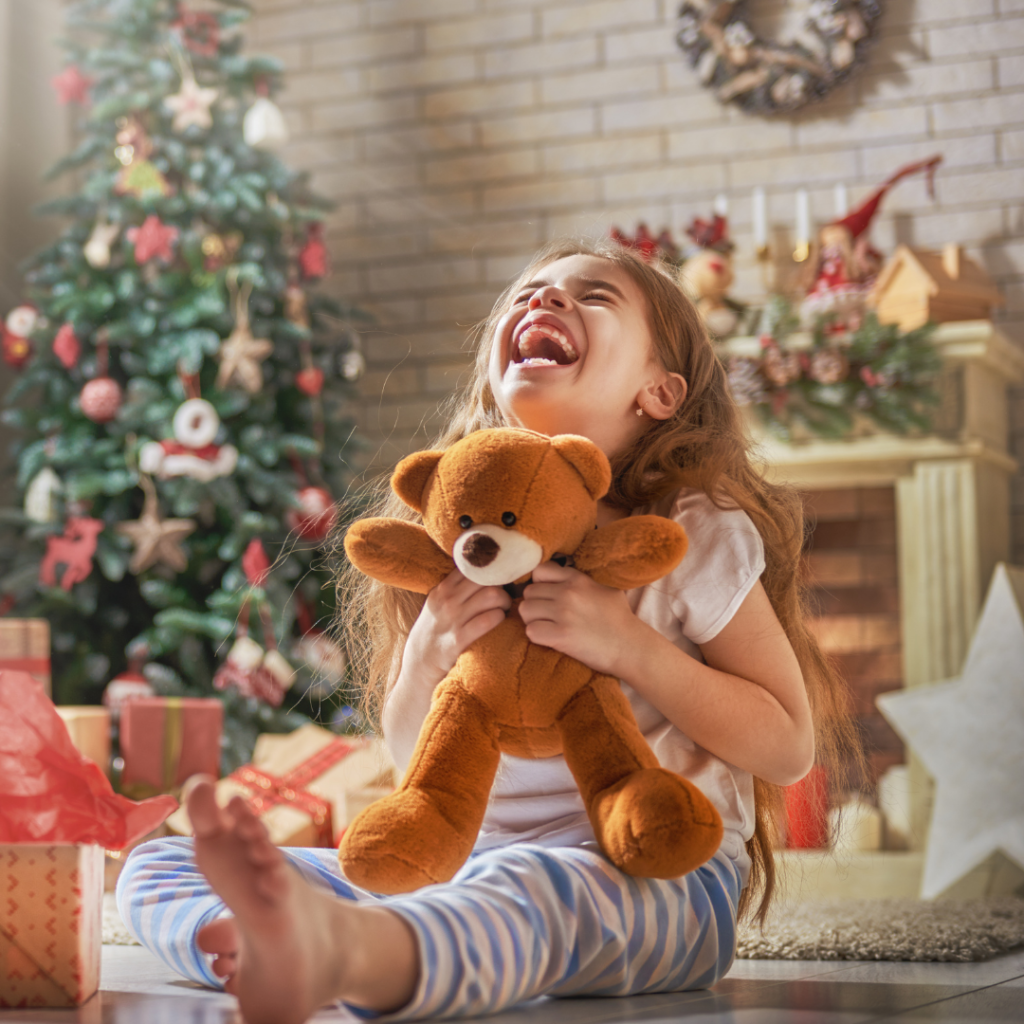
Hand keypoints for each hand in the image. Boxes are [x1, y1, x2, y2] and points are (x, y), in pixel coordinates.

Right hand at [399, 568, 511, 693]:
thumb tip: (485, 572)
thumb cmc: (435, 631)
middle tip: (505, 595)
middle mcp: (447, 600)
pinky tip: (499, 622)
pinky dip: (500, 618)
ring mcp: (452, 619)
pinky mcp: (459, 639)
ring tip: (504, 609)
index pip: (472, 565)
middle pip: (486, 577)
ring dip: (505, 601)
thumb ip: (457, 588)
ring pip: (492, 595)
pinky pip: (488, 620)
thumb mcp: (438, 604)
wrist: (419, 665)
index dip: (491, 569)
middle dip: (502, 585)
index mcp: (442, 588)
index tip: (499, 577)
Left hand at [519, 561, 644, 677]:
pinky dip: (537, 636)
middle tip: (548, 616)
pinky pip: (530, 631)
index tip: (548, 596)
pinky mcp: (560, 636)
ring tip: (547, 627)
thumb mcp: (605, 587)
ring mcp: (563, 613)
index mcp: (577, 578)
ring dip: (533, 620)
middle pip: (529, 592)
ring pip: (525, 610)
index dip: (540, 584)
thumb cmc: (619, 618)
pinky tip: (550, 638)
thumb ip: (582, 578)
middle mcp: (568, 592)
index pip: (539, 571)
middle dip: (535, 604)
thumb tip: (561, 573)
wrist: (631, 646)